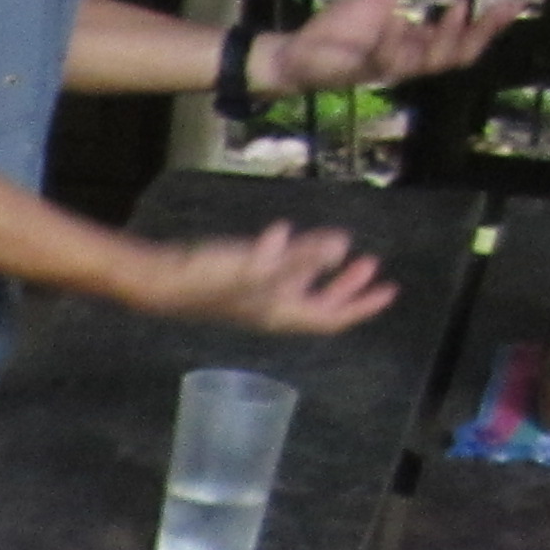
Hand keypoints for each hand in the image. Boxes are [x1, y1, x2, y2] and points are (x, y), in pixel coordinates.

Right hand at [140, 220, 397, 337]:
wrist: (159, 281)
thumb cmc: (210, 278)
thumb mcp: (261, 268)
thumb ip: (303, 257)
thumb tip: (343, 247)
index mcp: (282, 313)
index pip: (332, 316)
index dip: (362, 304)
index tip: (389, 290)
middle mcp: (271, 310)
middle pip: (318, 303)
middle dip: (346, 286)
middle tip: (370, 264)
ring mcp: (253, 297)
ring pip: (297, 284)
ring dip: (320, 267)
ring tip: (337, 245)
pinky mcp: (236, 281)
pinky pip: (274, 269)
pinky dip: (288, 253)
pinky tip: (282, 233)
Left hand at [259, 0, 530, 96]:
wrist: (297, 52)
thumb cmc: (339, 30)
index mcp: (416, 45)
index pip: (462, 43)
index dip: (489, 26)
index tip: (513, 2)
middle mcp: (407, 60)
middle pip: (456, 57)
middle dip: (480, 33)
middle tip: (502, 7)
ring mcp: (385, 67)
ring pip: (428, 62)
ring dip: (444, 35)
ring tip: (455, 4)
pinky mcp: (362, 68)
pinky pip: (384, 59)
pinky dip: (393, 41)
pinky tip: (398, 21)